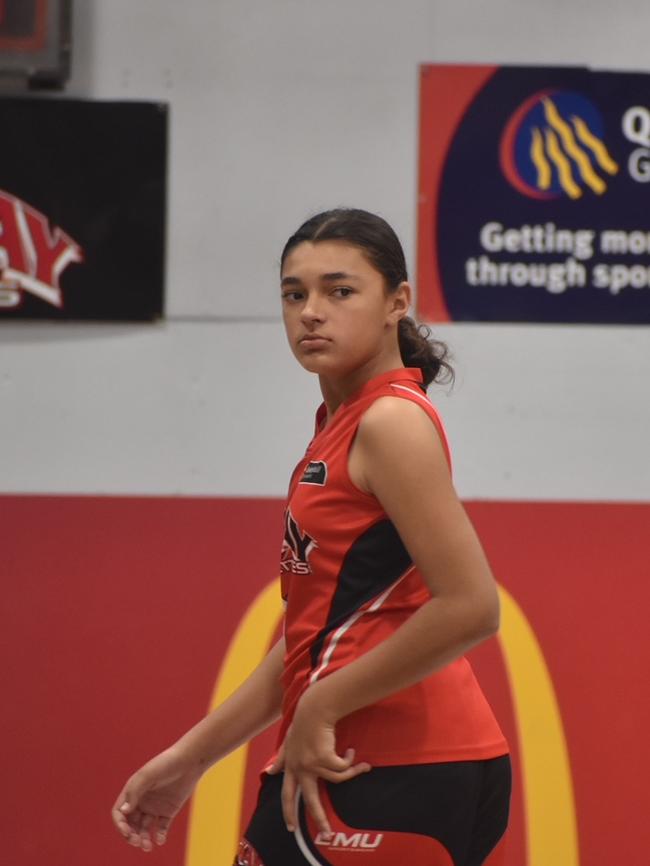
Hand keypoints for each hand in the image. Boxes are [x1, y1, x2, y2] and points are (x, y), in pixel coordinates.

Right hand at [111, 747, 201, 850]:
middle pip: (130, 824)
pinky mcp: (168, 811)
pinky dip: (159, 836)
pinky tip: (160, 839)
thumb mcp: (148, 775)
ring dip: (143, 839)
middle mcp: (141, 802)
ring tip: (147, 846)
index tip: (127, 832)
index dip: (120, 825)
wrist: (189, 761)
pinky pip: (161, 828)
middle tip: (138, 842)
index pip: (120, 813)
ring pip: (144, 829)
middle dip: (131, 836)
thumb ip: (134, 792)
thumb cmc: (166, 764)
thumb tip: (124, 812)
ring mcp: (155, 807)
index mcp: (133, 792)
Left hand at [268, 690, 370, 834]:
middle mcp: (301, 768)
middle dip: (319, 818)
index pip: (287, 794)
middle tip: (326, 833)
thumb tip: (271, 772)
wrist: (314, 709)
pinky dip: (352, 761)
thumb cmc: (303, 723)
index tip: (291, 828)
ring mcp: (313, 764)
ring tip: (359, 764)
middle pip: (310, 799)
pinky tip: (352, 751)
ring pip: (337, 779)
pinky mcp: (325, 758)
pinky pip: (344, 767)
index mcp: (291, 766)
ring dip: (352, 772)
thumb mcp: (288, 742)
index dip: (288, 812)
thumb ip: (281, 758)